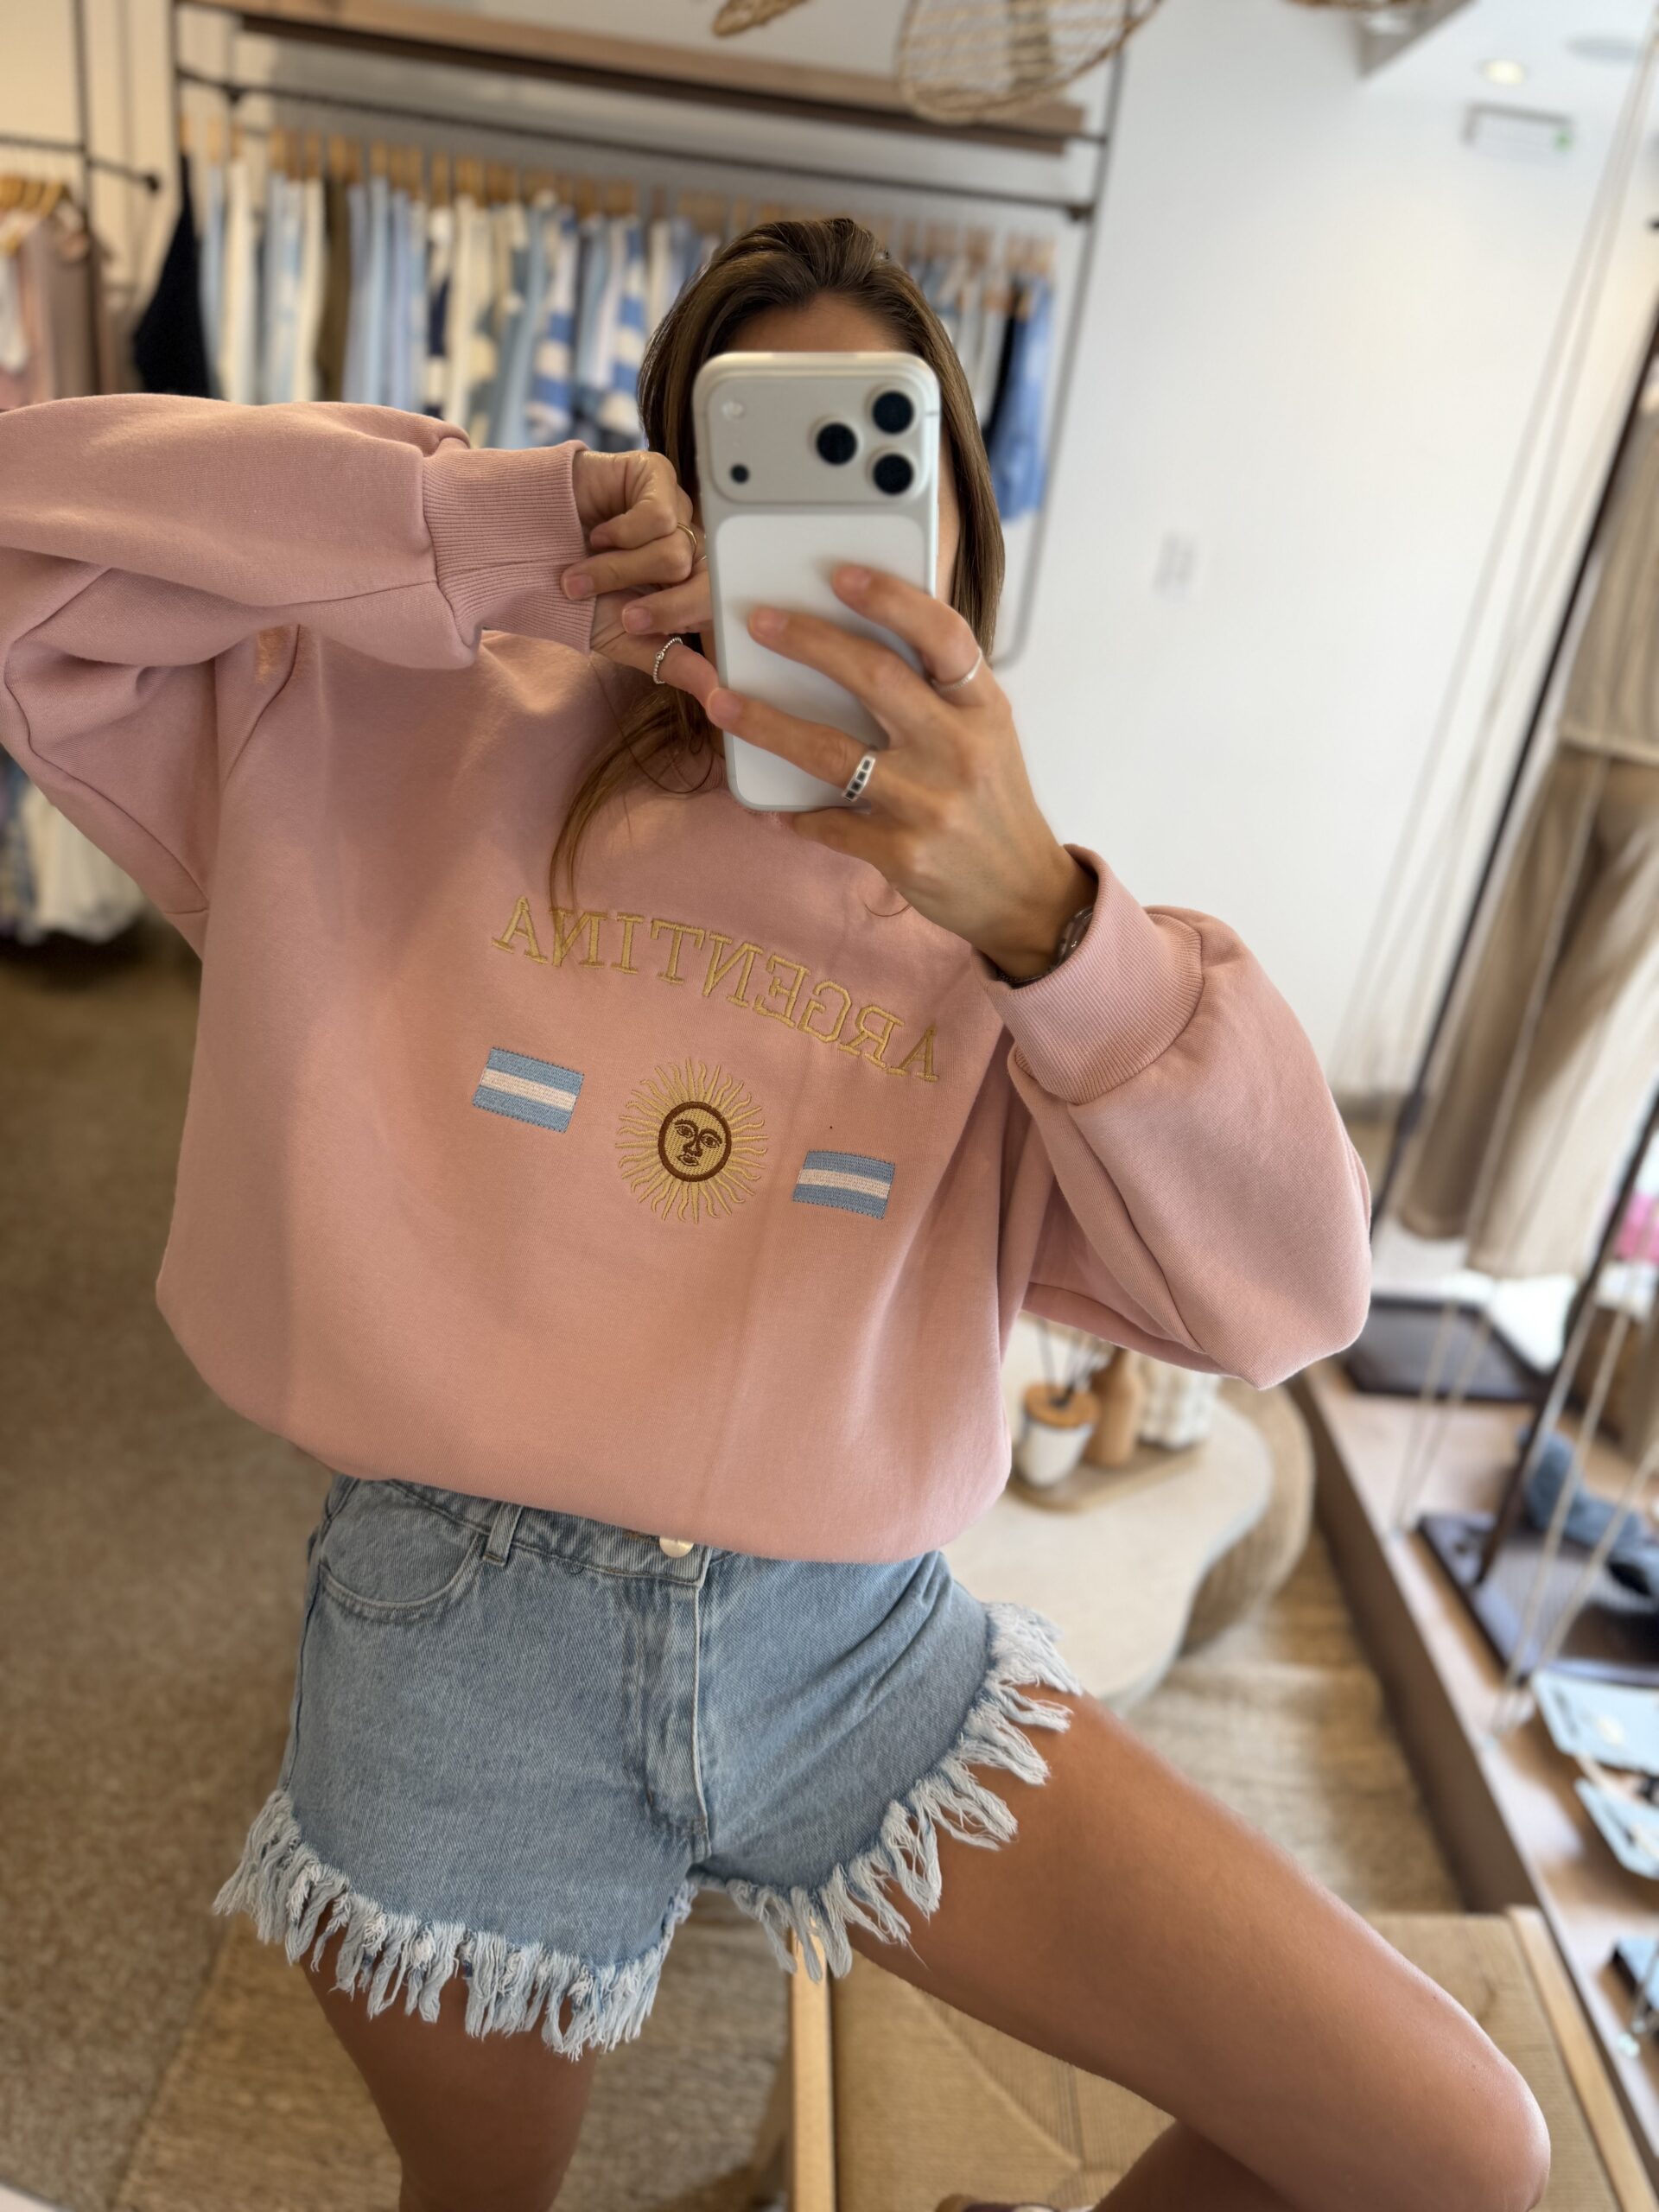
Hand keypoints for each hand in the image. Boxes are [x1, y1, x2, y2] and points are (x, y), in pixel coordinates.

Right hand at [564, 448, 714, 689]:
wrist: (522, 552)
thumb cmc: (573, 596)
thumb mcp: (625, 637)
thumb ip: (673, 661)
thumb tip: (719, 694)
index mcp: (687, 584)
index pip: (716, 605)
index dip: (681, 619)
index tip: (638, 625)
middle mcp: (687, 544)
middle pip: (704, 580)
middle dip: (659, 605)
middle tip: (623, 612)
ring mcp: (675, 508)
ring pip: (676, 551)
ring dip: (622, 570)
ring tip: (586, 572)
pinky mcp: (655, 477)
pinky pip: (661, 515)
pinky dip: (622, 534)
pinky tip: (598, 534)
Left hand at [667, 564, 1095, 975]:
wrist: (1024, 894)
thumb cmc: (993, 802)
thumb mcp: (988, 735)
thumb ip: (940, 693)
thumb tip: (855, 637)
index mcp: (984, 708)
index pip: (942, 636)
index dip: (891, 599)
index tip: (840, 575)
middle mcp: (960, 749)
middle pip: (875, 678)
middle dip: (809, 642)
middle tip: (759, 621)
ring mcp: (930, 804)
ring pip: (831, 753)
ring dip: (767, 724)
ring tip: (724, 703)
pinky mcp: (904, 854)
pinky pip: (829, 824)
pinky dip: (793, 814)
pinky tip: (768, 806)